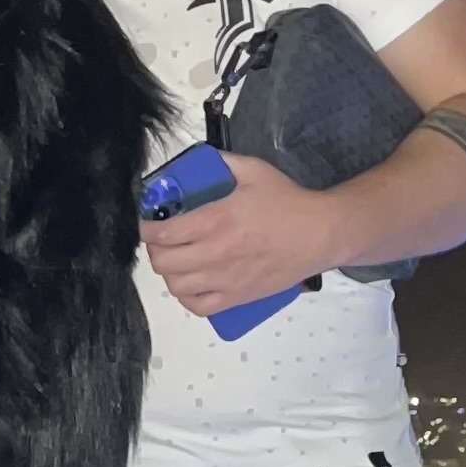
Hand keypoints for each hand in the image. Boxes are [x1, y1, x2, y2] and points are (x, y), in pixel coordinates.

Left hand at [140, 151, 337, 317]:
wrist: (319, 235)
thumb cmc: (287, 202)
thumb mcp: (254, 171)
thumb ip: (223, 163)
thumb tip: (201, 159)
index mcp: (214, 220)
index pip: (162, 233)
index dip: (146, 228)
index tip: (148, 223)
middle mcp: (214, 253)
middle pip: (163, 262)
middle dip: (156, 250)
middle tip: (163, 240)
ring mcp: (225, 280)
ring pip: (177, 286)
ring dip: (170, 273)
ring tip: (178, 260)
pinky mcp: (238, 298)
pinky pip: (199, 307)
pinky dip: (187, 297)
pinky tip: (192, 284)